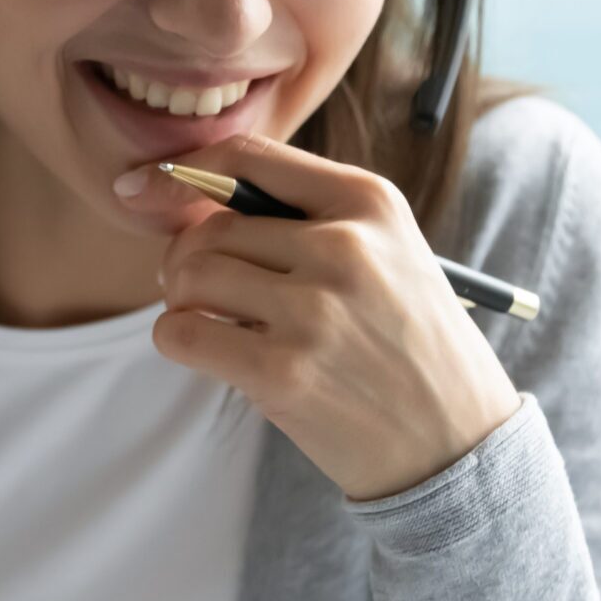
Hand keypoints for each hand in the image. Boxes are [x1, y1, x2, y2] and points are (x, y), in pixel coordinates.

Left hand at [117, 133, 525, 502]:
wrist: (457, 443)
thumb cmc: (410, 344)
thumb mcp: (390, 253)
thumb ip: (308, 219)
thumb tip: (190, 201)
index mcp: (370, 202)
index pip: (248, 158)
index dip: (182, 171)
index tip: (143, 186)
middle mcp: (342, 247)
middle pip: (210, 227)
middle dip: (186, 258)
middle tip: (197, 289)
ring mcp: (313, 311)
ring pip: (190, 276)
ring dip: (182, 300)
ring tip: (212, 321)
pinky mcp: (282, 372)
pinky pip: (181, 334)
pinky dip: (177, 339)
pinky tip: (209, 350)